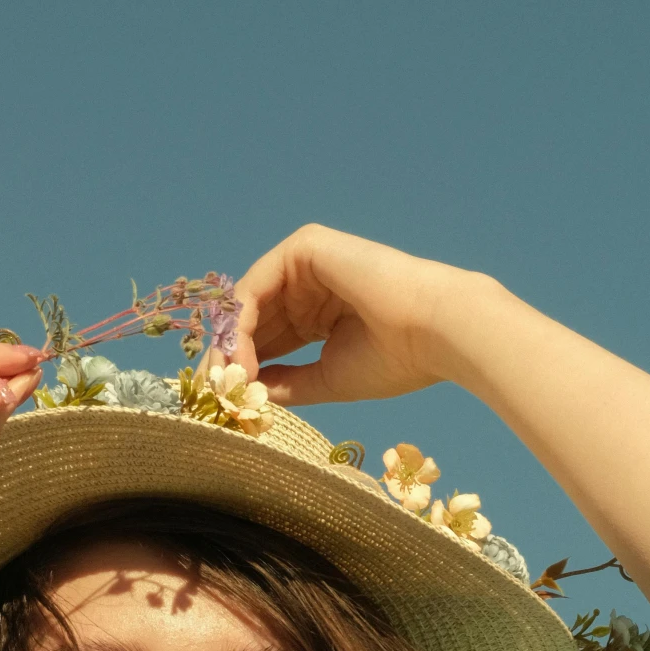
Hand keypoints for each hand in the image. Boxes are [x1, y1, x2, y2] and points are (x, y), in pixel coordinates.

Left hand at [236, 225, 459, 404]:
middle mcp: (309, 282)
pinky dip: (242, 326)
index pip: (269, 336)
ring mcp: (306, 261)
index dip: (246, 368)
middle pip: (253, 318)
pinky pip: (255, 288)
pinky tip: (242, 361)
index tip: (228, 403)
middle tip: (213, 396)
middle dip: (229, 358)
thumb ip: (286, 383)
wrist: (435, 331)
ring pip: (248, 304)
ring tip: (227, 386)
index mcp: (320, 310)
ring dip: (231, 347)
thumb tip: (247, 392)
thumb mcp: (327, 377)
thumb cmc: (396, 357)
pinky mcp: (304, 247)